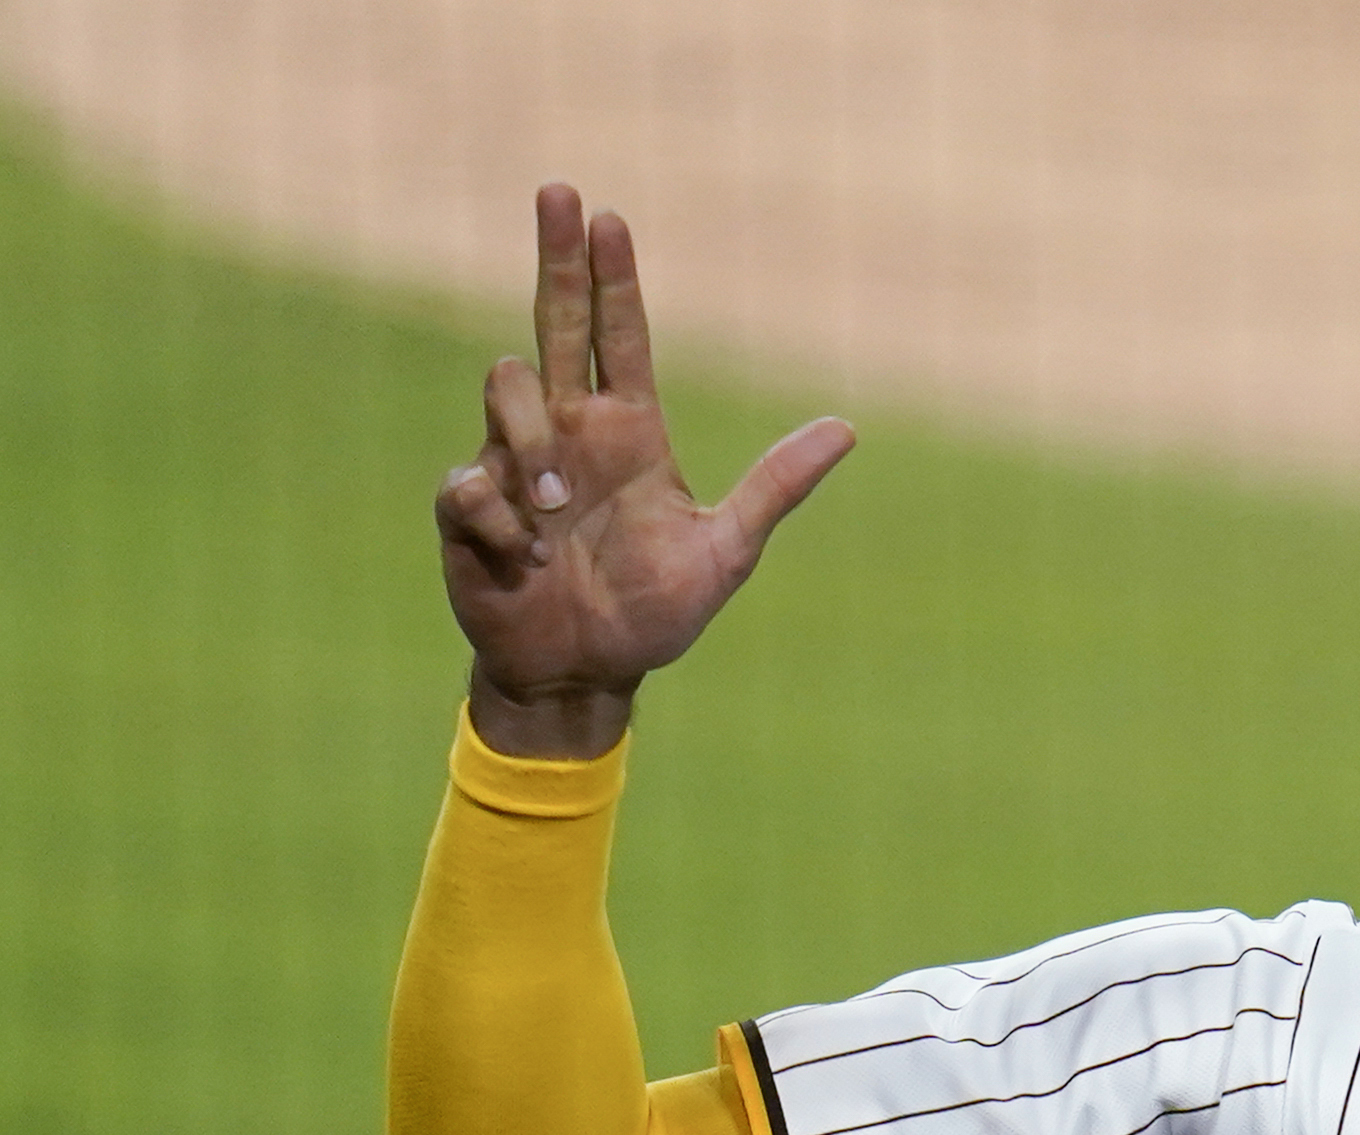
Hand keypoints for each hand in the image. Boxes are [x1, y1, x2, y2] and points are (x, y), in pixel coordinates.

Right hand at [435, 185, 853, 758]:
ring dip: (531, 446)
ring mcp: (511, 462)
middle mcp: (568, 432)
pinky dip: (500, 519)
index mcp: (628, 435)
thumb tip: (847, 430)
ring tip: (554, 513)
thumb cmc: (652, 612)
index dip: (613, 278)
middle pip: (556, 320)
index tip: (607, 217)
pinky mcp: (466, 508)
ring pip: (506, 389)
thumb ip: (776, 487)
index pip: (619, 337)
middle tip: (559, 189)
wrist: (585, 673)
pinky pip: (470, 482)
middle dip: (557, 257)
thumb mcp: (726, 550)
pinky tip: (523, 557)